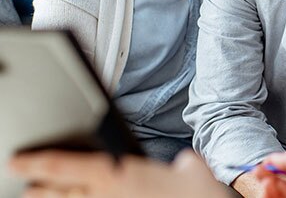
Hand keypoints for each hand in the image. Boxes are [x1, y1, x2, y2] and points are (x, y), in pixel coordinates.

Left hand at [8, 149, 228, 197]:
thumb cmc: (197, 197)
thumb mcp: (194, 171)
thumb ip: (185, 165)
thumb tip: (185, 166)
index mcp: (122, 174)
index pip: (70, 166)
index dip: (40, 163)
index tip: (18, 161)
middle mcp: (111, 196)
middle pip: (63, 193)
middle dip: (39, 189)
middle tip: (23, 185)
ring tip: (36, 196)